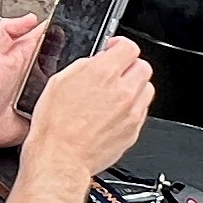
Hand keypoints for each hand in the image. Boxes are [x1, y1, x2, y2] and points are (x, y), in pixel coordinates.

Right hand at [24, 38, 156, 189]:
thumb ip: (84, 66)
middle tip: (116, 72)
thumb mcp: (59, 82)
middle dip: (129, 66)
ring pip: (147, 89)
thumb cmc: (55, 125)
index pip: (128, 47)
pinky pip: (141, 111)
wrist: (61, 158)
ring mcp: (132, 112)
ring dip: (134, 87)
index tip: (113, 50)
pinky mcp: (134, 130)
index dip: (119, 45)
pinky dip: (132, 108)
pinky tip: (114, 113)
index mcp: (103, 73)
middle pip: (143, 66)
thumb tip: (95, 62)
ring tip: (116, 94)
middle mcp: (123, 91)